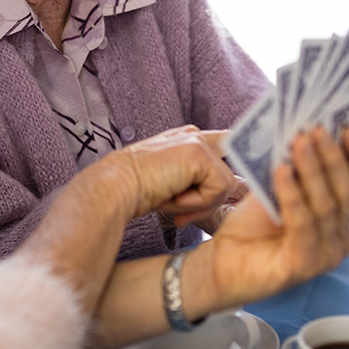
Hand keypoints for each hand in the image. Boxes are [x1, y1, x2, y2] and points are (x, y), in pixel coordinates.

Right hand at [114, 126, 235, 225]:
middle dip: (208, 201)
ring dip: (201, 204)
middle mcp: (196, 135)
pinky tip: (174, 197)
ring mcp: (198, 141)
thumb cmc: (138, 190)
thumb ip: (199, 181)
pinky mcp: (199, 153)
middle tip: (181, 212)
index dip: (231, 166)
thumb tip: (228, 191)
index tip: (229, 184)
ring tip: (173, 201)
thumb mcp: (174, 181)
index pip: (227, 147)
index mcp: (189, 139)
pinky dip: (198, 202)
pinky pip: (218, 189)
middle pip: (227, 176)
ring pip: (226, 185)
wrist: (116, 187)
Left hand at [199, 126, 348, 306]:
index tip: (345, 127)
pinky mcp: (302, 267)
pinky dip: (293, 196)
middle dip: (332, 157)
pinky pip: (303, 225)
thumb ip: (296, 168)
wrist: (221, 263)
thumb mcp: (278, 188)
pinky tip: (282, 172)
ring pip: (326, 206)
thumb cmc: (251, 224)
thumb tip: (305, 130)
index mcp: (340, 218)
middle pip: (347, 192)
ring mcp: (324, 255)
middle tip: (315, 130)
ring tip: (298, 142)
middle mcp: (339, 238)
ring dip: (313, 170)